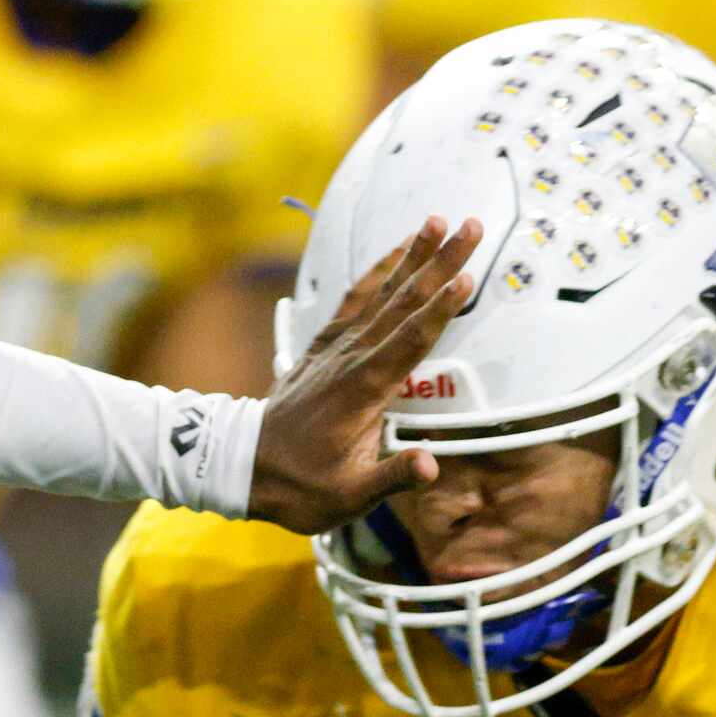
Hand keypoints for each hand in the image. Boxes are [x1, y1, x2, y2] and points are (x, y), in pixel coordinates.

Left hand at [246, 216, 478, 533]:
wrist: (244, 467)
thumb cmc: (301, 486)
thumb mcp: (350, 495)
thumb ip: (394, 478)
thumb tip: (431, 465)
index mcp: (364, 389)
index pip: (411, 342)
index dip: (440, 311)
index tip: (466, 279)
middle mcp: (351, 358)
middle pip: (404, 303)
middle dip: (440, 264)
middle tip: (471, 227)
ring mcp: (336, 348)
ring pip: (382, 293)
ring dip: (411, 256)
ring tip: (437, 221)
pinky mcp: (325, 345)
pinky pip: (356, 299)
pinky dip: (377, 272)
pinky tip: (395, 253)